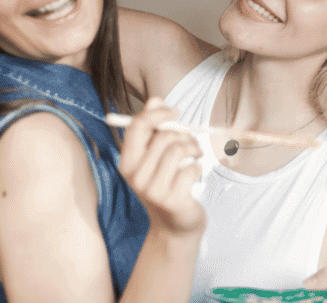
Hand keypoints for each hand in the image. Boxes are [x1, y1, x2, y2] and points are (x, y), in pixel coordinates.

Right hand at [118, 97, 204, 236]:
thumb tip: (154, 99)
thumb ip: (154, 130)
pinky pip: (192, 168)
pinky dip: (199, 167)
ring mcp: (152, 190)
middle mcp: (135, 176)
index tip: (175, 111)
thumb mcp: (155, 159)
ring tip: (196, 155)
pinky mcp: (172, 200)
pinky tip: (195, 175)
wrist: (175, 227)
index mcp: (127, 163)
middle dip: (183, 135)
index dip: (157, 113)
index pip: (137, 127)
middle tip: (191, 144)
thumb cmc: (167, 186)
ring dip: (194, 149)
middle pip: (163, 137)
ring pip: (178, 150)